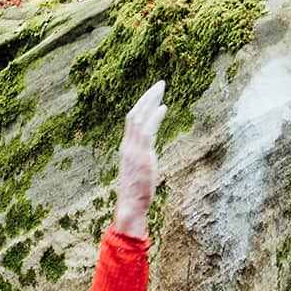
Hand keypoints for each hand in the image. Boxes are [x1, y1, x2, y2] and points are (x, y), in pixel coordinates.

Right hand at [113, 79, 167, 238]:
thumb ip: (143, 158)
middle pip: (134, 114)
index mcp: (126, 148)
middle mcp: (128, 146)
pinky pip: (148, 131)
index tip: (152, 95)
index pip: (131, 120)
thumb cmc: (136, 193)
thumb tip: (150, 154)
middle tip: (159, 84)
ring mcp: (134, 151)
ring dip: (151, 101)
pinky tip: (163, 108)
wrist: (130, 206)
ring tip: (162, 89)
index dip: (141, 105)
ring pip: (140, 118)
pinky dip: (155, 117)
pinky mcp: (142, 156)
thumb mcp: (138, 171)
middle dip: (147, 97)